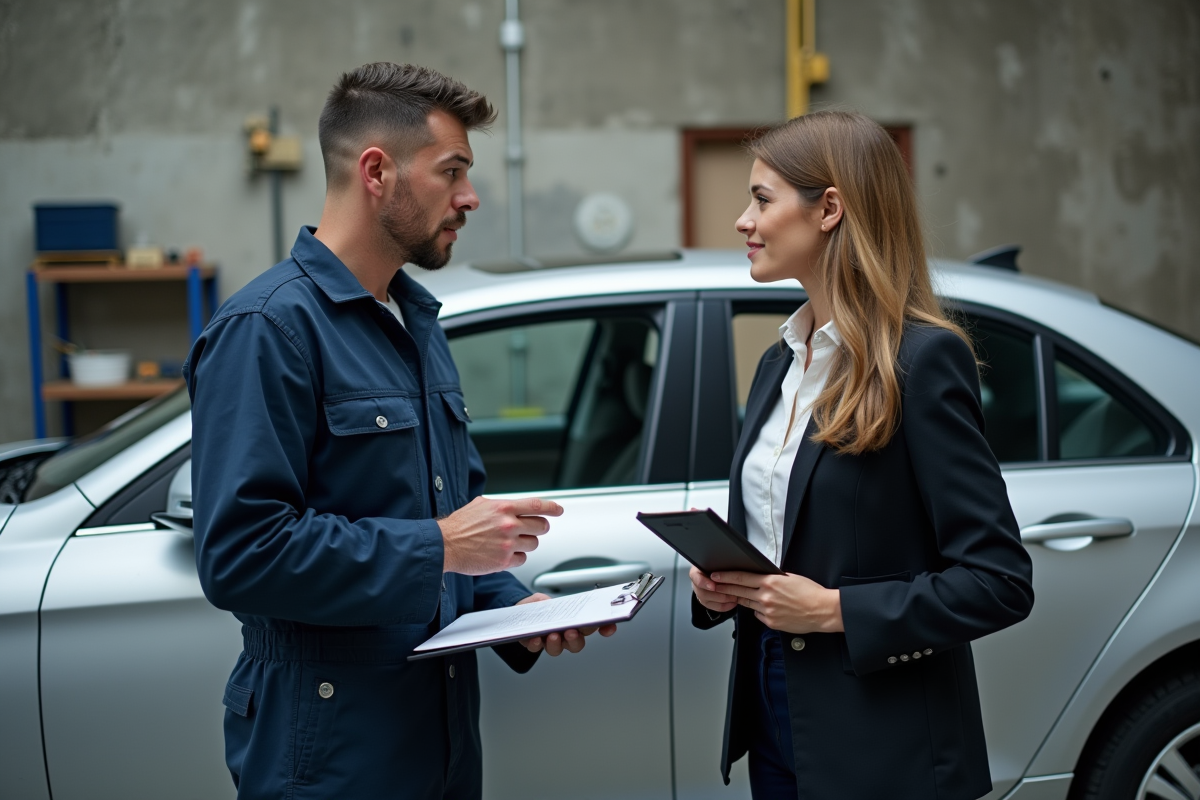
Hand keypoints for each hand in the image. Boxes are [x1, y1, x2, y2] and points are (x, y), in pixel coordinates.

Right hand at [438, 497, 562, 574]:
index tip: (559, 510)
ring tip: (510, 543)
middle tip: (532, 530)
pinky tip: (504, 554)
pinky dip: (517, 557)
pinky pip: (523, 559)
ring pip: (534, 544)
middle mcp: (508, 525)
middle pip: (542, 526)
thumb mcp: (480, 505)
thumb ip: (500, 505)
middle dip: (539, 528)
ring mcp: (508, 544)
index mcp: (504, 508)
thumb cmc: (459, 525)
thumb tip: (514, 506)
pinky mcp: (504, 561)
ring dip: (526, 543)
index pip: (537, 505)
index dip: (552, 507)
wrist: (444, 545)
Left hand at [515, 593, 617, 655]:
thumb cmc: (536, 607)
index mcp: (574, 622)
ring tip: (553, 635)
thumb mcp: (542, 599)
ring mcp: (551, 642)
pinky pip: (538, 649)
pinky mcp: (535, 645)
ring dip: (557, 644)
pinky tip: (535, 639)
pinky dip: (537, 644)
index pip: (593, 626)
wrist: (517, 613)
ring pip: (559, 649)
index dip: (604, 627)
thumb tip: (549, 604)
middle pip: (578, 643)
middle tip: (573, 632)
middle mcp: (565, 635)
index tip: (609, 627)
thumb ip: (546, 600)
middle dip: (576, 638)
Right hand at [691, 565, 738, 613]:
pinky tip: (733, 603)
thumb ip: (719, 564)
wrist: (720, 571)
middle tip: (730, 592)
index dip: (704, 583)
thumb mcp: (718, 562)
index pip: (695, 577)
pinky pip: (713, 606)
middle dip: (717, 594)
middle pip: (701, 592)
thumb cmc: (719, 565)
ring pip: (707, 601)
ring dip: (722, 600)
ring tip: (734, 597)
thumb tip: (726, 564)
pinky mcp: (707, 601)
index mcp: (697, 570)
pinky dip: (724, 606)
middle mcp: (697, 582)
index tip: (713, 586)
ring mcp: (700, 593)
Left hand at [709, 570, 842, 633]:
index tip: (715, 575)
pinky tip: (764, 607)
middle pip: (739, 591)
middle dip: (725, 588)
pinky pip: (758, 615)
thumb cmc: (810, 592)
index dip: (725, 576)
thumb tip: (761, 576)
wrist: (822, 610)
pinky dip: (758, 610)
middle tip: (715, 586)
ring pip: (747, 604)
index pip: (741, 578)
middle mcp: (766, 597)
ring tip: (738, 595)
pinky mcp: (771, 623)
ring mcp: (767, 611)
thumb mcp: (790, 577)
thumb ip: (773, 577)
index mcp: (770, 582)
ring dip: (742, 599)